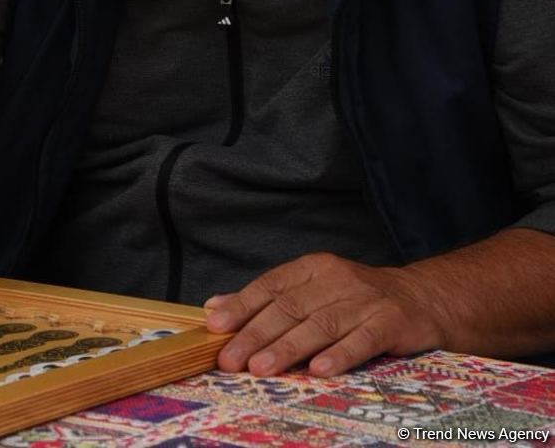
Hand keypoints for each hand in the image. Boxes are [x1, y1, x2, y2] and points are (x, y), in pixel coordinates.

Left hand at [204, 252, 444, 376]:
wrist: (425, 298)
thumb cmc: (358, 300)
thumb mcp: (312, 291)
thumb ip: (267, 300)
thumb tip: (215, 307)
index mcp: (312, 269)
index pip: (270, 286)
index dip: (242, 306)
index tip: (215, 326)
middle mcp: (335, 279)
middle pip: (289, 308)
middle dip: (256, 335)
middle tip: (231, 358)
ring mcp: (364, 299)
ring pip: (319, 324)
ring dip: (288, 348)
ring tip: (261, 368)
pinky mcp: (391, 321)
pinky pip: (362, 340)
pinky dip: (339, 354)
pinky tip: (319, 370)